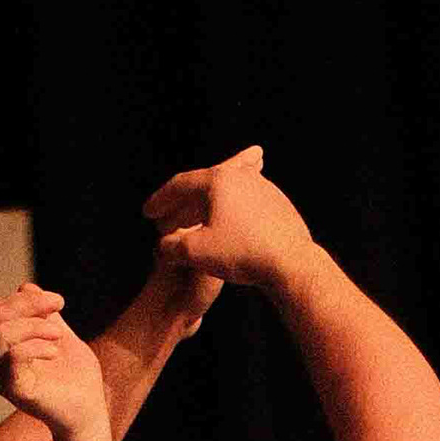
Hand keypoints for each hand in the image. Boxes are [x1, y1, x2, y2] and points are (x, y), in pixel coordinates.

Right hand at [0, 282, 112, 440]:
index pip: (0, 310)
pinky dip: (36, 346)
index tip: (59, 302)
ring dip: (36, 326)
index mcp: (1, 349)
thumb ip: (42, 314)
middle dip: (30, 307)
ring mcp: (1, 378)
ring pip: (1, 332)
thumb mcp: (58, 334)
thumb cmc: (74, 375)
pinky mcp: (14, 391)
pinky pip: (13, 357)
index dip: (28, 299)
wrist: (88, 409)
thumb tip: (25, 287)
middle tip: (59, 313)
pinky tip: (55, 352)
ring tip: (58, 337)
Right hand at [141, 143, 314, 286]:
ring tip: (192, 228)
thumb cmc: (243, 253)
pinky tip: (223, 233)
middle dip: (181, 207)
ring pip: (224, 195)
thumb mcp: (197, 253)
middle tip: (165, 223)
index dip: (160, 200)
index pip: (180, 185)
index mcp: (218, 180)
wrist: (292, 262)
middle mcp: (240, 177)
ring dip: (204, 211)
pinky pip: (243, 205)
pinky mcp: (278, 204)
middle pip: (202, 188)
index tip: (148, 213)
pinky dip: (226, 215)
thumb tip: (163, 247)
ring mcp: (262, 188)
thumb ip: (171, 247)